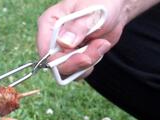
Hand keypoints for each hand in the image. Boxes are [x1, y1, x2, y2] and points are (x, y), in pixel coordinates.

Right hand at [36, 0, 159, 78]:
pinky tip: (99, 49)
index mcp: (48, 24)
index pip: (45, 51)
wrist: (114, 9)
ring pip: (67, 71)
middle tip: (98, 48)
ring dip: (87, 62)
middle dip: (78, 62)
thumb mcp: (90, 11)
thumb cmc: (100, 3)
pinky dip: (90, 65)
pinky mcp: (72, 58)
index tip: (83, 57)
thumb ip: (77, 27)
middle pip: (55, 65)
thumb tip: (64, 43)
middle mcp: (52, 40)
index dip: (61, 60)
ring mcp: (61, 50)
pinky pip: (76, 72)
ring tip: (101, 44)